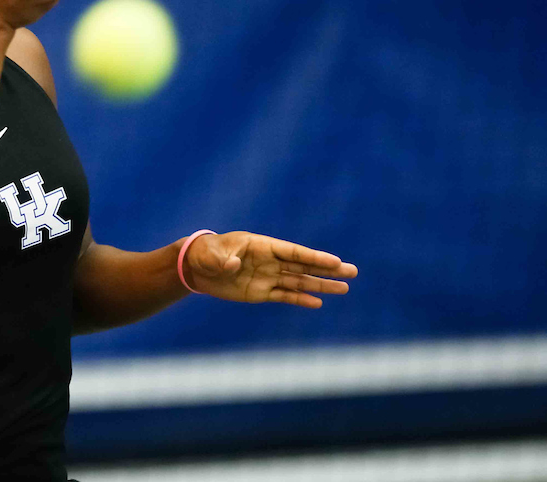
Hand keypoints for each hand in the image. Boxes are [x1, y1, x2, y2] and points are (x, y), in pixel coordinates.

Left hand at [182, 231, 356, 307]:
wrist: (195, 268)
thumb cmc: (204, 254)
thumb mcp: (212, 254)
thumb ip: (223, 259)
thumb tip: (233, 265)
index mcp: (262, 246)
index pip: (293, 252)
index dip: (314, 257)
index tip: (335, 261)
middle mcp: (269, 261)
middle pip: (303, 266)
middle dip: (327, 270)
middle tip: (352, 272)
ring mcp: (267, 277)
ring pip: (298, 282)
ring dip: (320, 285)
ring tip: (344, 288)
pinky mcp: (260, 292)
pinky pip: (284, 295)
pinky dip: (300, 299)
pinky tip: (318, 302)